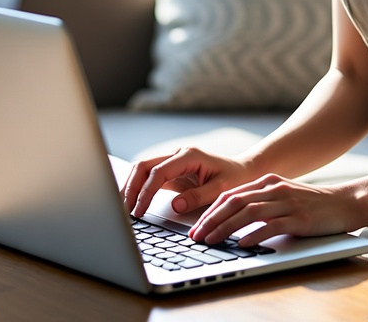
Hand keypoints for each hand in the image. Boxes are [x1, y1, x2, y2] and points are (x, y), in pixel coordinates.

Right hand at [122, 147, 256, 218]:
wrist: (244, 171)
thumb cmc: (235, 178)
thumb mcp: (221, 190)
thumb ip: (198, 197)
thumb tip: (175, 205)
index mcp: (189, 156)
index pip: (158, 172)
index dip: (145, 192)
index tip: (139, 211)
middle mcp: (178, 156)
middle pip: (144, 166)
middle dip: (131, 187)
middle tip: (124, 210)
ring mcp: (173, 163)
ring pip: (143, 170)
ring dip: (131, 186)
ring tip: (123, 208)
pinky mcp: (172, 173)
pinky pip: (150, 178)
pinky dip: (138, 188)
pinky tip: (132, 202)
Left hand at [190, 175, 359, 247]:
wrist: (344, 202)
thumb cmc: (312, 204)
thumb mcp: (283, 197)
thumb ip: (262, 203)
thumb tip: (234, 220)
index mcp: (268, 182)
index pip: (231, 194)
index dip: (211, 210)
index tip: (197, 226)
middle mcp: (274, 189)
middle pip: (234, 201)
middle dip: (211, 219)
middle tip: (196, 236)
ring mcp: (286, 202)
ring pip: (248, 212)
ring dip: (226, 227)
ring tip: (211, 240)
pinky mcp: (298, 217)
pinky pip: (271, 225)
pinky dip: (254, 234)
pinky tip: (243, 244)